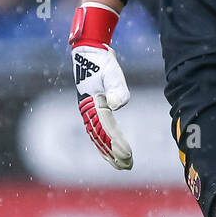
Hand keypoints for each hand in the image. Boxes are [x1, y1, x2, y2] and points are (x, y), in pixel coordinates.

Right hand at [69, 3, 132, 169]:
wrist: (89, 50)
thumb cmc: (100, 60)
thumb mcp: (111, 70)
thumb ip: (116, 87)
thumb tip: (117, 105)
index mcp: (91, 104)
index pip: (105, 130)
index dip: (116, 144)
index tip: (128, 155)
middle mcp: (88, 111)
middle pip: (100, 138)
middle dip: (113, 154)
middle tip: (128, 166)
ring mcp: (90, 110)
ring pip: (98, 138)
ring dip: (110, 153)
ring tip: (123, 166)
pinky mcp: (94, 108)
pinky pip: (100, 131)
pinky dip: (106, 143)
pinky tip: (114, 152)